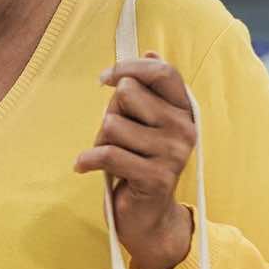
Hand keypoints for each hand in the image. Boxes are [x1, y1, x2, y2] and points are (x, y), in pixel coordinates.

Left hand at [75, 53, 195, 268]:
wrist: (148, 217)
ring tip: (111, 157)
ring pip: (112, 125)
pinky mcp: (155, 177)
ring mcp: (173, 154)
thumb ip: (145, 90)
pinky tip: (84, 167)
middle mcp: (185, 129)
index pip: (162, 72)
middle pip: (128, 95)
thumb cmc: (140, 163)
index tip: (104, 79)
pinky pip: (107, 153)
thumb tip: (150, 51)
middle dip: (109, 114)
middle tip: (115, 138)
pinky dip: (87, 160)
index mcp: (185, 110)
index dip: (129, 67)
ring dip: (100, 141)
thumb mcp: (145, 123)